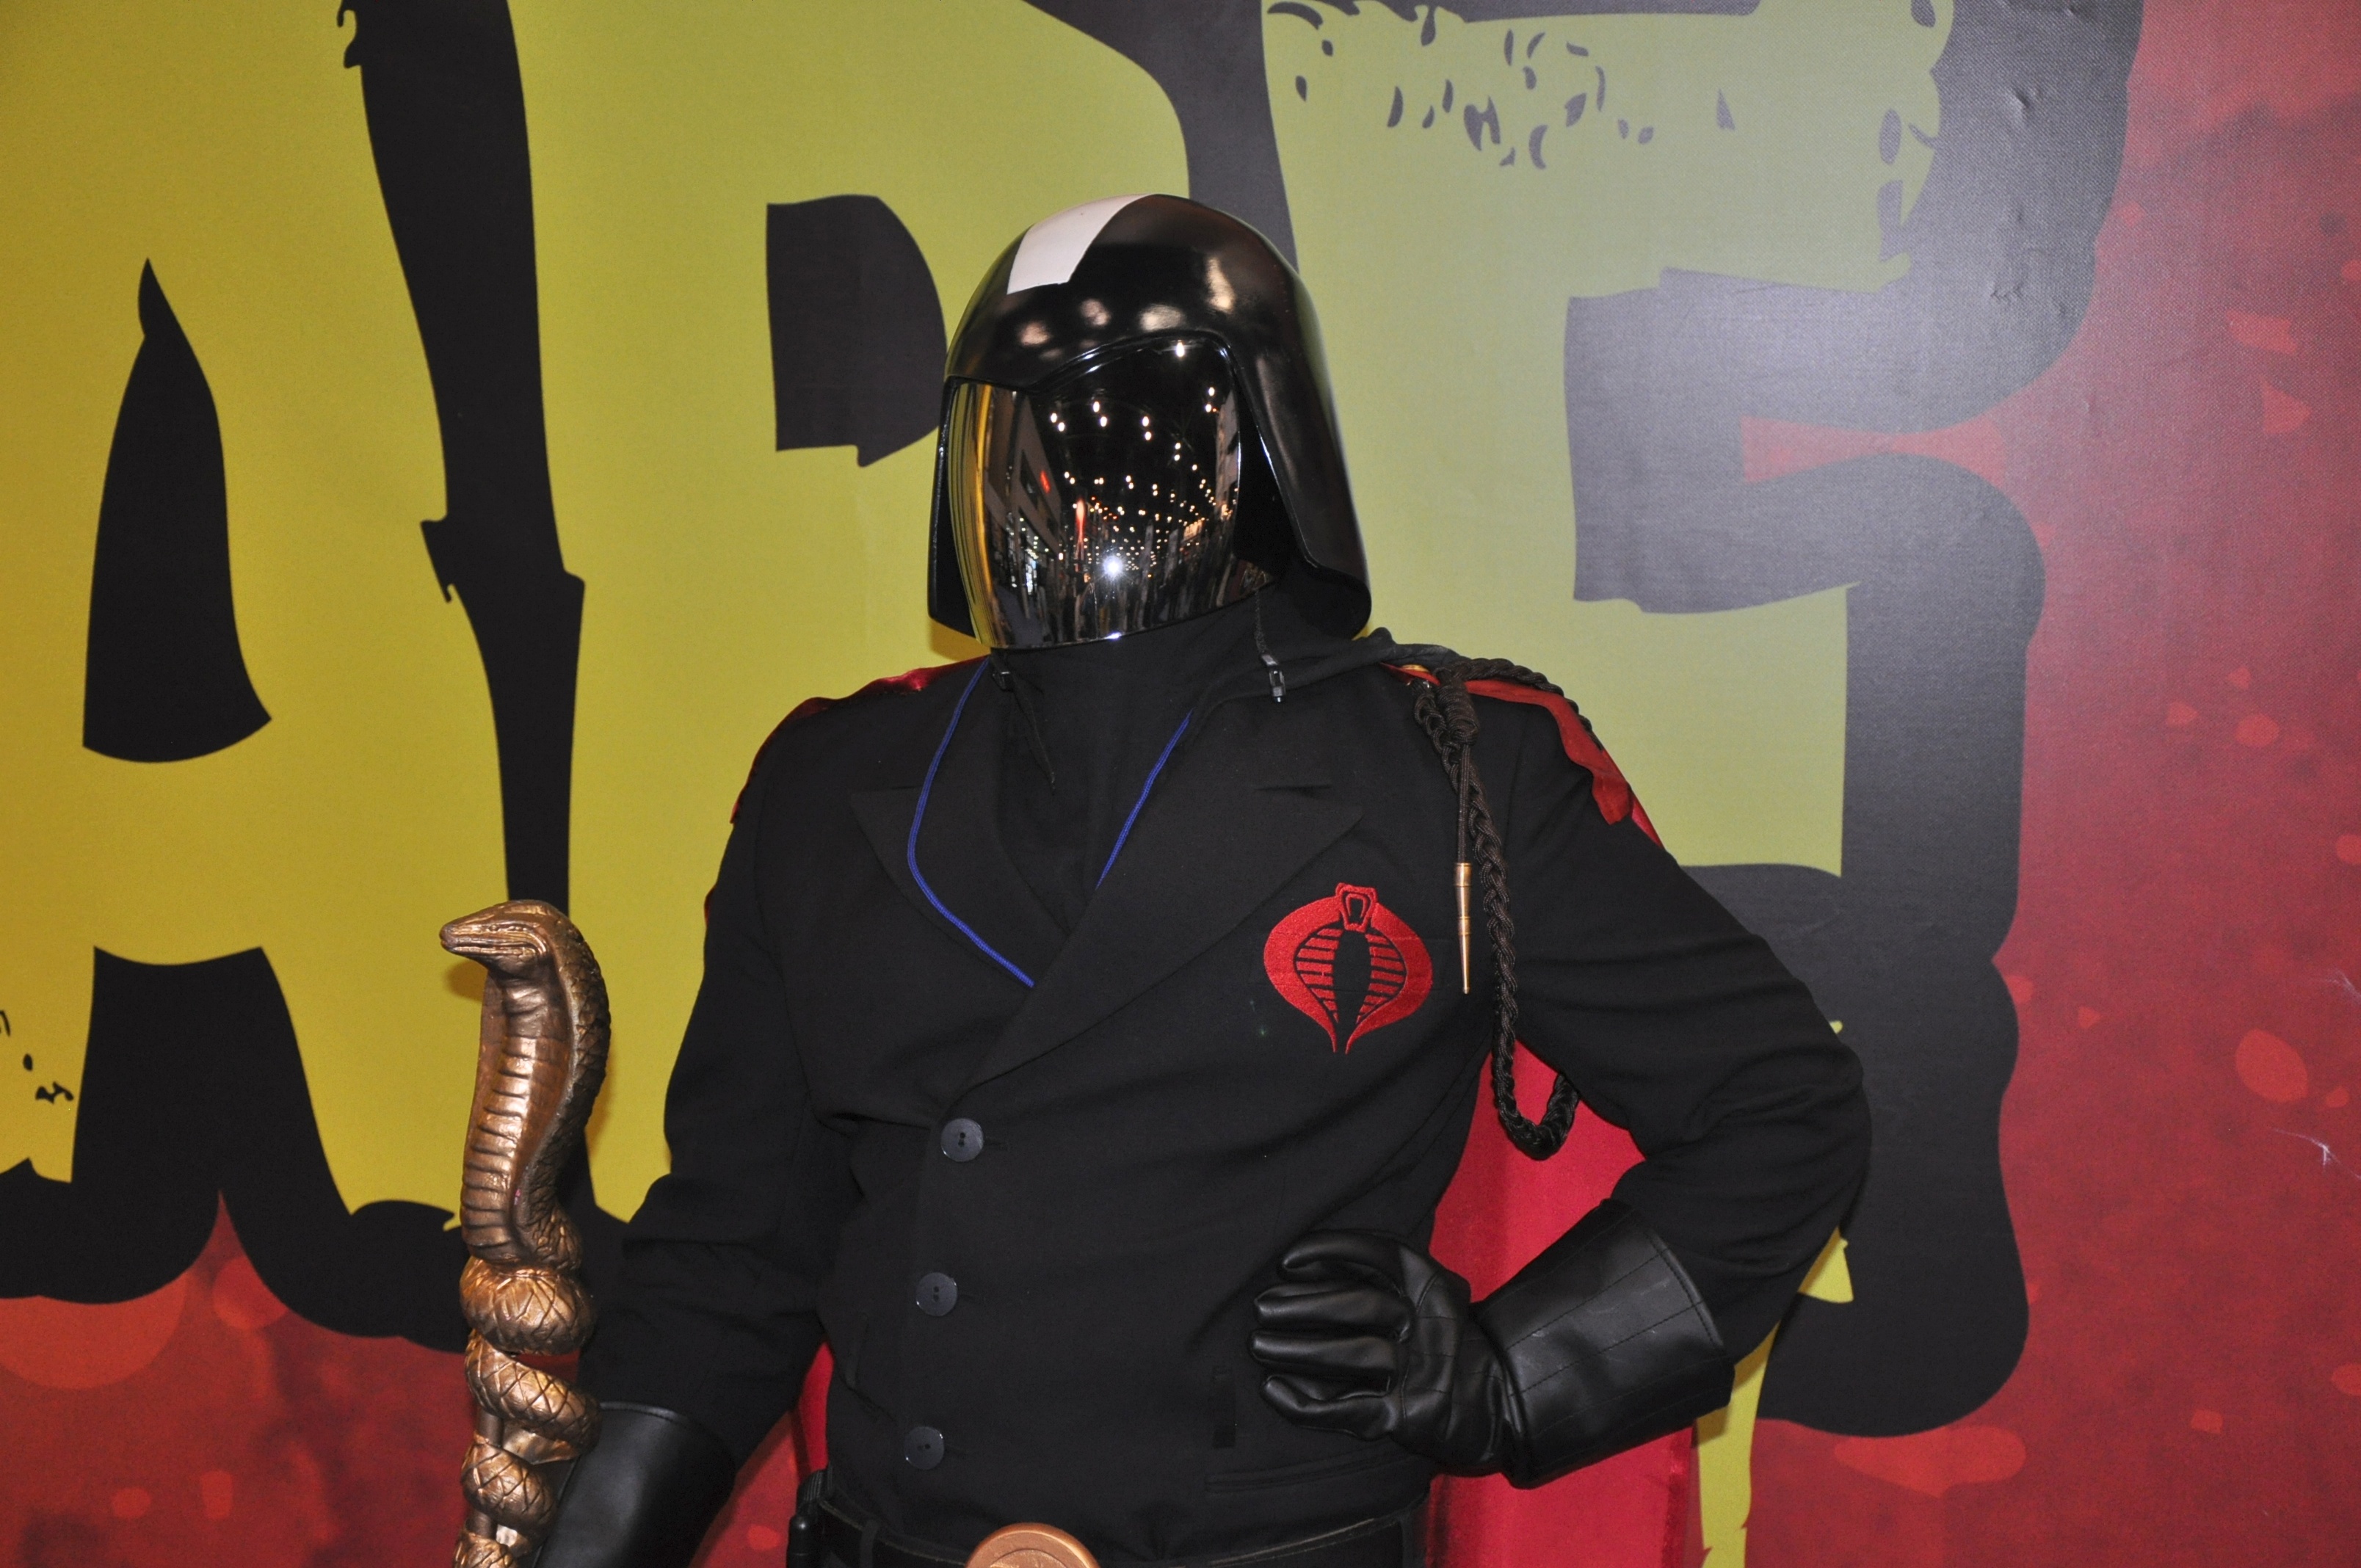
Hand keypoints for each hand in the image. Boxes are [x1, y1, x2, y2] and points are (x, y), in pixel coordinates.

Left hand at [1249, 1230, 1512, 1472]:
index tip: (1284, 1262)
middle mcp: (1429, 1324)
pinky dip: (1305, 1403)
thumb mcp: (1420, 1291)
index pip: (1379, 1254)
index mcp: (1431, 1284)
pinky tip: (1272, 1391)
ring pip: (1353, 1355)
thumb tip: (1294, 1268)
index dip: (1329, 1250)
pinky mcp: (1407, 1416)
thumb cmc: (1433, 1336)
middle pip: (1361, 1305)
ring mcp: (1420, 1371)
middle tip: (1260, 1308)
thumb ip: (1372, 1275)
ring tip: (1258, 1344)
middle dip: (1303, 1305)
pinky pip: (1348, 1409)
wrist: (1491, 1399)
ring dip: (1297, 1350)